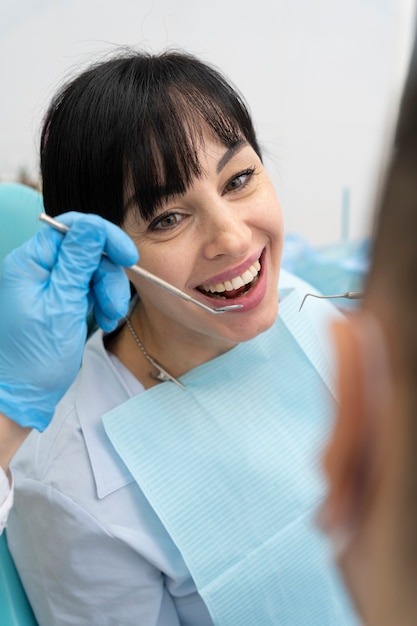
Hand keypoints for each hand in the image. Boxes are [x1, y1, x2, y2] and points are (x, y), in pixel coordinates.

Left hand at [0, 212, 137, 430]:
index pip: (71, 229)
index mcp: (30, 263)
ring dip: (108, 292)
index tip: (128, 257)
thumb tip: (93, 227)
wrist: (24, 394)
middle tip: (113, 306)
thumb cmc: (34, 358)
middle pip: (87, 250)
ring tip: (108, 318)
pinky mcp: (62, 299)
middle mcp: (38, 268)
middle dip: (107, 276)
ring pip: (93, 270)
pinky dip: (103, 302)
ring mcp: (50, 284)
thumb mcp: (62, 306)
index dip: (103, 237)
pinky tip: (104, 320)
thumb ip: (78, 263)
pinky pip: (90, 288)